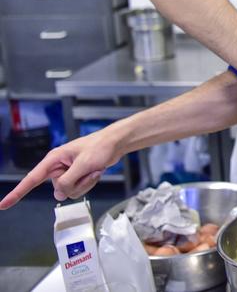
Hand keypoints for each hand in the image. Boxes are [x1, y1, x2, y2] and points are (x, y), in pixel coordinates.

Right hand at [0, 131, 119, 208]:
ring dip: (85, 183)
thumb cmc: (99, 147)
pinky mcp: (76, 177)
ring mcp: (67, 173)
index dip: (17, 193)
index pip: (31, 179)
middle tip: (89, 169)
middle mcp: (57, 167)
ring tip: (93, 169)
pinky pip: (79, 189)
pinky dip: (89, 183)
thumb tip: (58, 195)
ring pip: (70, 191)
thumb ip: (69, 181)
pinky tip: (96, 171)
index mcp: (54, 159)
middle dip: (77, 183)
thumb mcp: (84, 164)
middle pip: (59, 189)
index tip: (3, 204)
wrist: (114, 143)